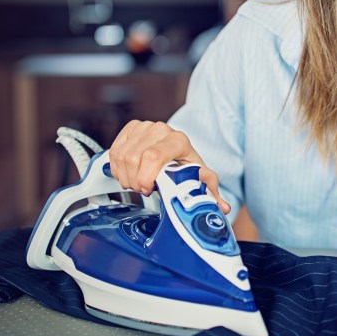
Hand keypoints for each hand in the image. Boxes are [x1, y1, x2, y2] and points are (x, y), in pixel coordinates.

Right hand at [107, 120, 229, 212]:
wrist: (178, 150)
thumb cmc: (187, 165)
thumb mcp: (199, 178)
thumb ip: (209, 192)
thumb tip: (221, 207)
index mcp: (179, 140)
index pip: (153, 156)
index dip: (145, 176)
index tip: (147, 190)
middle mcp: (161, 130)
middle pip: (135, 158)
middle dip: (135, 181)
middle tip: (143, 190)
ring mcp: (144, 127)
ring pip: (122, 156)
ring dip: (126, 176)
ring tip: (137, 183)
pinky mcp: (130, 128)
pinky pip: (115, 151)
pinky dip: (117, 168)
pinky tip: (128, 174)